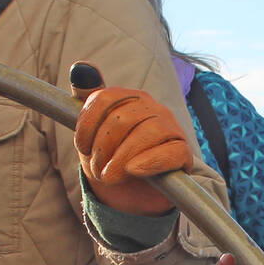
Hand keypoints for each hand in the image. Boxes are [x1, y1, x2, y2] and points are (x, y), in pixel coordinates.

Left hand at [74, 84, 193, 216]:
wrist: (129, 196)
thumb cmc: (111, 160)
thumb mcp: (90, 134)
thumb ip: (86, 99)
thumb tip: (80, 69)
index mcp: (130, 99)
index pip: (105, 98)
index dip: (88, 125)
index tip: (83, 147)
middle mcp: (152, 108)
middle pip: (123, 118)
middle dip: (104, 148)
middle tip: (98, 169)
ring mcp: (171, 129)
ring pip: (147, 133)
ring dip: (121, 158)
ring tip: (111, 175)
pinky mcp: (183, 154)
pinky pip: (171, 152)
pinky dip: (149, 161)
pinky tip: (134, 171)